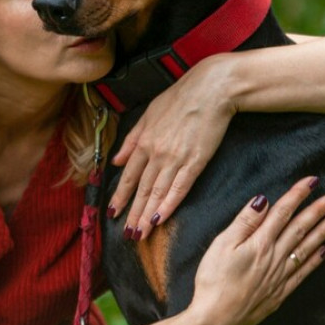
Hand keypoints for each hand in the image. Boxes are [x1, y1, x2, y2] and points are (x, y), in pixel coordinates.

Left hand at [108, 57, 234, 240]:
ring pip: (157, 193)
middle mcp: (156, 152)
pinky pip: (179, 188)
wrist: (212, 89)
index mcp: (144, 141)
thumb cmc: (181, 98)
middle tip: (127, 235)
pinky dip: (168, 206)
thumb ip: (132, 139)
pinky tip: (160, 220)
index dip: (120, 196)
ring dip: (147, 216)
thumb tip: (116, 160)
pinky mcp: (195, 161)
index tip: (113, 213)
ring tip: (140, 235)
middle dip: (132, 214)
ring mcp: (175, 158)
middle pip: (141, 189)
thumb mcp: (149, 113)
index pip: (128, 175)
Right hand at [185, 177, 324, 324]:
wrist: (216, 319)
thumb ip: (244, 222)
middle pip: (299, 228)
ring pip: (306, 249)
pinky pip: (303, 273)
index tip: (312, 181)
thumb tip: (263, 201)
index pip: (283, 212)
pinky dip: (315, 260)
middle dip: (317, 210)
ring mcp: (280, 276)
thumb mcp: (221, 245)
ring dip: (322, 232)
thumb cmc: (213, 281)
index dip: (297, 195)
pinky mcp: (279, 292)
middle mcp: (274, 257)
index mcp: (260, 243)